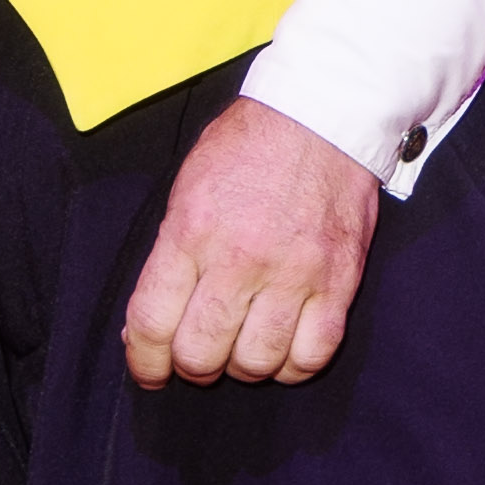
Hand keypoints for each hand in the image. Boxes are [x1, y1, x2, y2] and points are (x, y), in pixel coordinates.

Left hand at [123, 101, 378, 388]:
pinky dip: (293, 366)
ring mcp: (294, 272)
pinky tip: (284, 351)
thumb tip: (147, 327)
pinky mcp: (339, 280)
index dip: (144, 361)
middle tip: (198, 356)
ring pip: (256, 363)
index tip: (149, 371)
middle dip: (191, 367)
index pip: (152, 322)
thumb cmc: (247, 148)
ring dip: (241, 368)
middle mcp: (240, 258)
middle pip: (201, 353)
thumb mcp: (186, 189)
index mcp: (191, 231)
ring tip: (242, 349)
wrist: (321, 113)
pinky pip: (313, 354)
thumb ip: (167, 257)